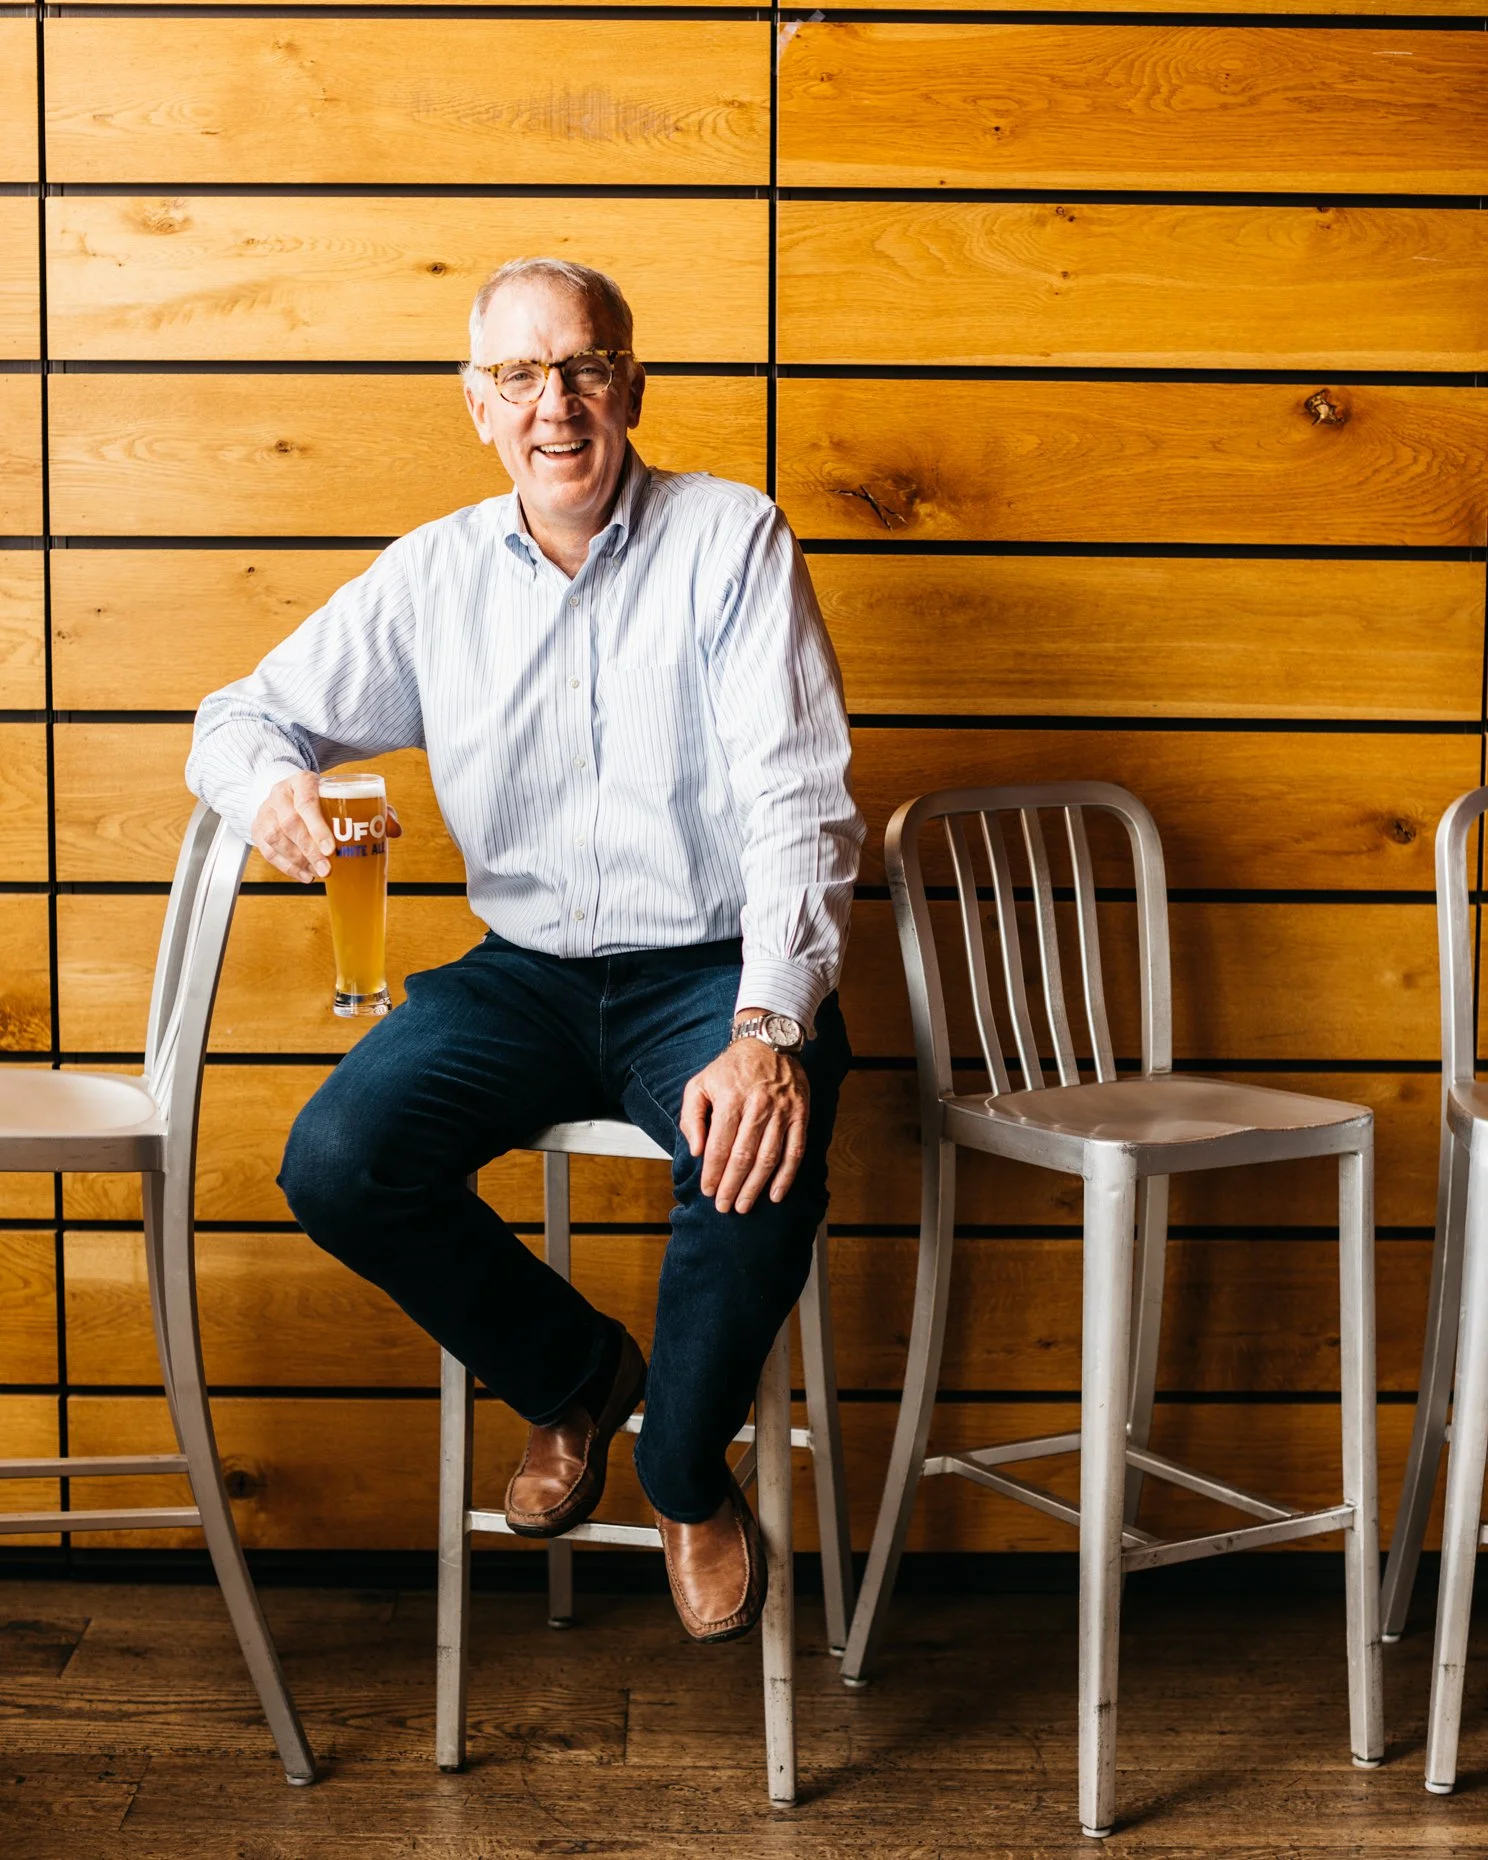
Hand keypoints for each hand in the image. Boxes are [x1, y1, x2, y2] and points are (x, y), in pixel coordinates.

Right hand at [251, 770, 400, 882]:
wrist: (291, 793)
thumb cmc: (327, 798)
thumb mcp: (349, 796)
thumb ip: (375, 809)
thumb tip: (395, 830)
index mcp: (303, 781)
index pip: (307, 801)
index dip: (317, 826)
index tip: (331, 848)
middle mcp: (280, 793)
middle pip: (290, 823)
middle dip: (310, 850)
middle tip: (328, 869)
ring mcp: (266, 810)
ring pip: (276, 838)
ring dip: (298, 860)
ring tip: (319, 873)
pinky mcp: (258, 828)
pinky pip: (268, 851)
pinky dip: (287, 867)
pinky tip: (305, 875)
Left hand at [680, 1032, 809, 1215]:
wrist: (768, 1042)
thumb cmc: (731, 1068)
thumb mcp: (700, 1083)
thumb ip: (691, 1117)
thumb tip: (696, 1150)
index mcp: (731, 1099)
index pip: (720, 1145)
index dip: (713, 1172)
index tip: (708, 1190)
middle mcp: (758, 1106)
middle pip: (743, 1156)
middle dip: (732, 1186)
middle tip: (724, 1206)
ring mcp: (782, 1111)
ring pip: (768, 1157)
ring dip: (756, 1186)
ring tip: (745, 1206)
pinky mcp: (800, 1114)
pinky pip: (795, 1151)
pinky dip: (786, 1176)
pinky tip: (776, 1193)